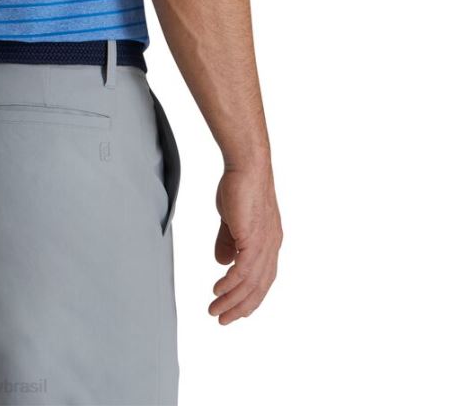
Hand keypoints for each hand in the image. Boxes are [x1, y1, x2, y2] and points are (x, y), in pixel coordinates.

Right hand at [209, 164, 282, 323]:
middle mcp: (271, 247)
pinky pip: (242, 270)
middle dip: (240, 306)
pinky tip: (218, 291)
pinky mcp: (253, 238)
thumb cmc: (239, 186)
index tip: (234, 310)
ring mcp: (264, 244)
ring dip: (232, 300)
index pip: (262, 279)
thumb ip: (228, 241)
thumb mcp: (231, 219)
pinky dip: (230, 284)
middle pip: (259, 287)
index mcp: (268, 243)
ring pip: (250, 283)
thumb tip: (222, 263)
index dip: (249, 297)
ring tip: (215, 310)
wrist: (246, 167)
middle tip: (223, 320)